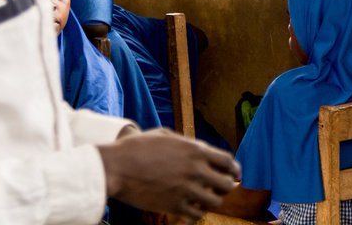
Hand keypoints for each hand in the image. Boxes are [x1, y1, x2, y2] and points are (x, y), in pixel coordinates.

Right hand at [98, 128, 239, 219]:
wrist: (116, 168)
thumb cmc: (136, 148)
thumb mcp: (165, 135)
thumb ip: (185, 143)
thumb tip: (197, 148)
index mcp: (195, 150)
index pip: (228, 161)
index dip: (235, 169)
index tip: (235, 174)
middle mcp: (195, 170)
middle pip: (227, 184)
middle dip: (226, 187)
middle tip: (220, 189)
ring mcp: (186, 189)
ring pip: (214, 202)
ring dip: (212, 201)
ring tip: (205, 199)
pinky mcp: (173, 206)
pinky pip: (196, 215)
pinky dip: (197, 214)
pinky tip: (192, 210)